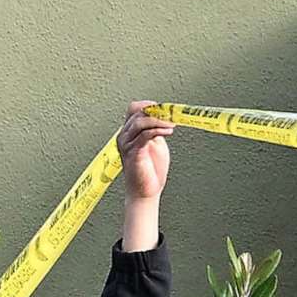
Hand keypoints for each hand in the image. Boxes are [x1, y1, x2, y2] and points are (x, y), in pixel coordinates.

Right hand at [118, 101, 172, 251]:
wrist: (146, 192)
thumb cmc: (149, 170)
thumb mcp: (156, 143)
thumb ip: (156, 129)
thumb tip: (166, 115)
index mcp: (129, 132)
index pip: (134, 109)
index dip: (148, 105)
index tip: (164, 108)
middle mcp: (125, 136)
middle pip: (137, 112)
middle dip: (157, 111)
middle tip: (172, 114)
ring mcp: (127, 145)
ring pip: (140, 122)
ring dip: (159, 120)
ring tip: (171, 124)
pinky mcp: (133, 154)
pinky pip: (144, 135)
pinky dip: (157, 130)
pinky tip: (168, 131)